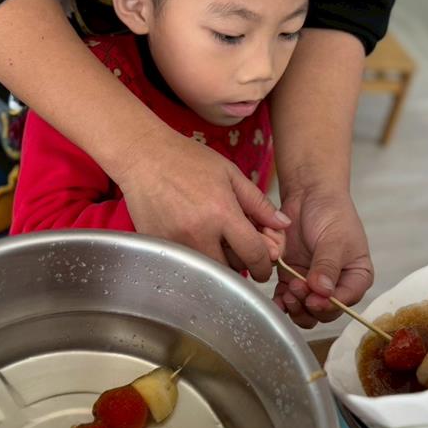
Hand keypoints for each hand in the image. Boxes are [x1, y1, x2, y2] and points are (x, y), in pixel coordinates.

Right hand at [118, 129, 289, 281]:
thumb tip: (283, 224)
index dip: (265, 266)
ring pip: (209, 270)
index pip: (253, 254)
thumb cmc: (188, 160)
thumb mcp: (230, 174)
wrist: (144, 157)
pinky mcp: (160, 246)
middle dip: (243, 266)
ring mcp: (177, 242)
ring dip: (220, 264)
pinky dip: (197, 257)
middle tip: (241, 252)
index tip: (264, 267)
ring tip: (218, 242)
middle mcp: (199, 233)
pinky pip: (187, 263)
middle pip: (232, 269)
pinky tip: (196, 238)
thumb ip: (258, 203)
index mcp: (222, 213)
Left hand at [272, 184, 372, 327]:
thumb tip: (323, 292)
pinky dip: (282, 302)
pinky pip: (287, 300)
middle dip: (310, 306)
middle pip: (324, 312)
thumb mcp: (335, 239)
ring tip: (289, 290)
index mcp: (356, 277)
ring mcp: (312, 284)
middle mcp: (336, 285)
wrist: (308, 195)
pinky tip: (278, 297)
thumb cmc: (331, 213)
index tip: (314, 299)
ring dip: (295, 307)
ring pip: (305, 311)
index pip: (347, 301)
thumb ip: (328, 266)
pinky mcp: (292, 279)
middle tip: (297, 289)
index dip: (330, 305)